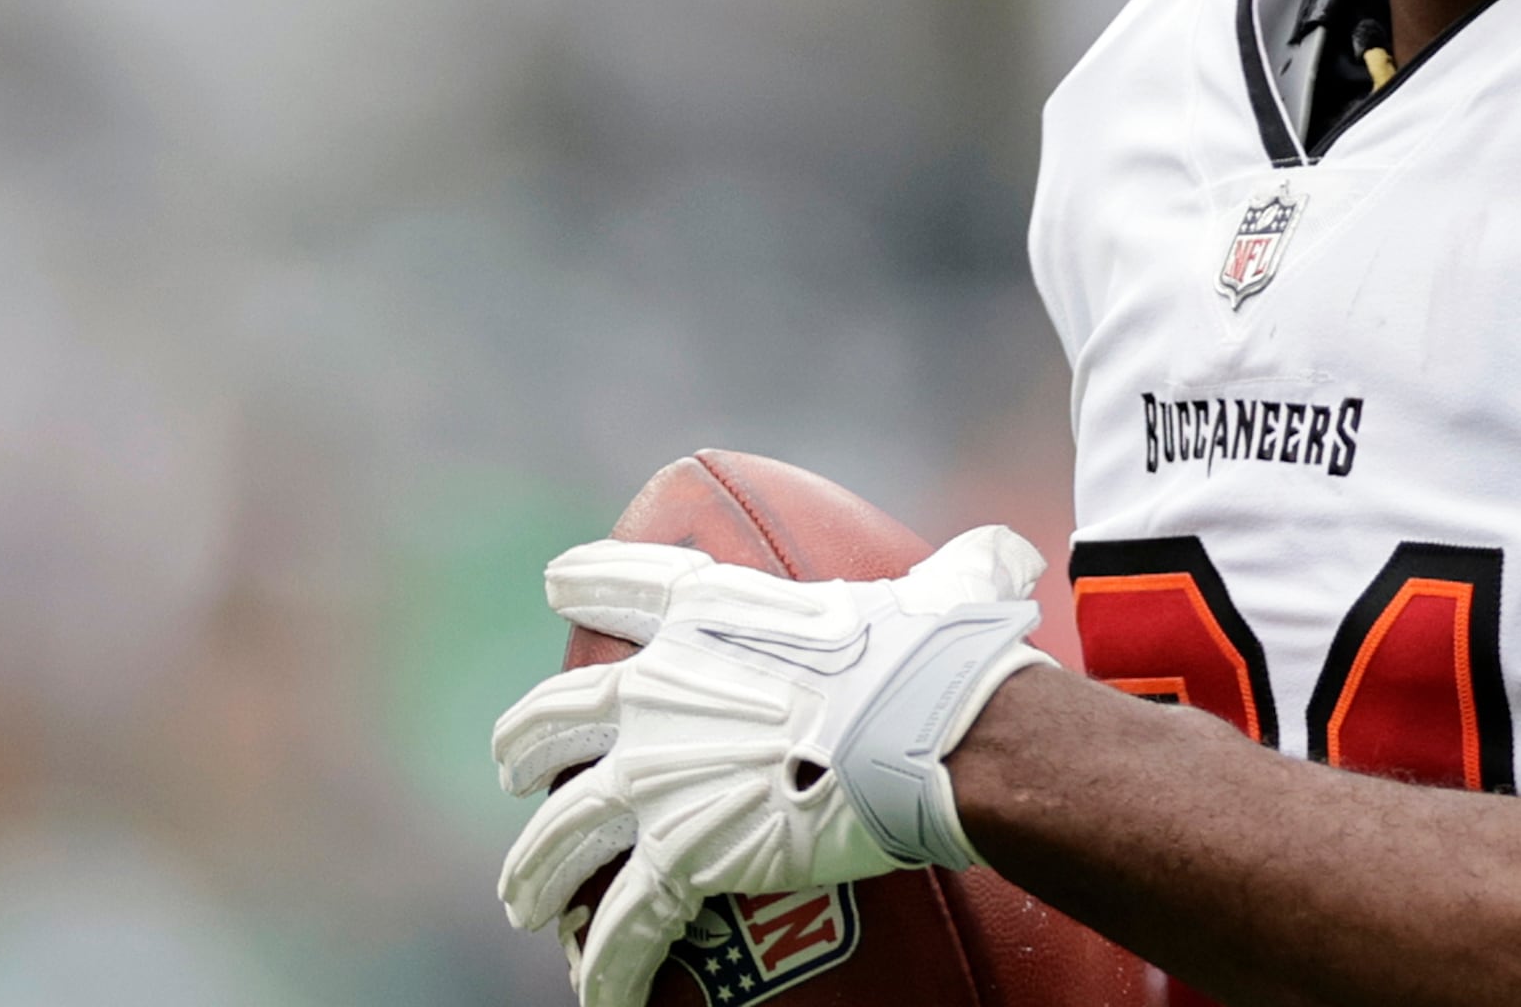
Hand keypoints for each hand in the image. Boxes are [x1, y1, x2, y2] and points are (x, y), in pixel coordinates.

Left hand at [490, 525, 1053, 1006]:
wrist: (932, 731)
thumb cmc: (941, 654)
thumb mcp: (943, 586)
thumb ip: (954, 568)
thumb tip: (1003, 557)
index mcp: (709, 611)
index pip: (619, 582)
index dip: (585, 581)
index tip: (560, 584)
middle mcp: (656, 690)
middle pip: (552, 720)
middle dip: (525, 748)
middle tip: (517, 771)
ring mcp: (655, 776)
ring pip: (557, 836)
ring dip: (536, 874)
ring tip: (527, 901)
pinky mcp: (678, 856)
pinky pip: (621, 927)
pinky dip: (605, 968)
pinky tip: (598, 995)